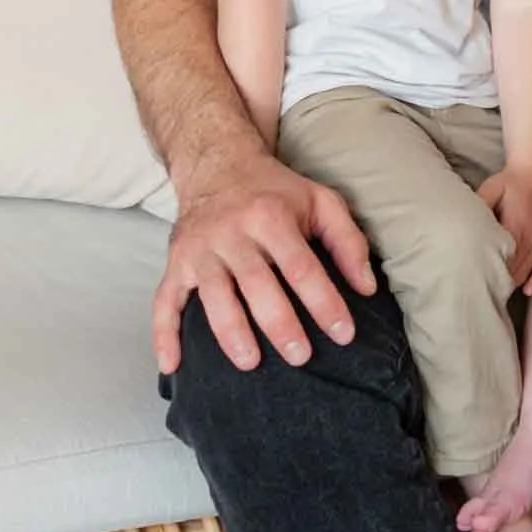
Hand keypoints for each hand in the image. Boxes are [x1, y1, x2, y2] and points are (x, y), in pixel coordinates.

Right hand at [152, 150, 376, 375]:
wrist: (218, 164)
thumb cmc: (276, 192)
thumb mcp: (321, 201)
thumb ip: (349, 241)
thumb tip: (367, 288)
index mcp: (271, 216)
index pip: (301, 267)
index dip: (324, 302)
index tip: (344, 334)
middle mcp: (232, 232)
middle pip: (256, 284)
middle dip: (279, 324)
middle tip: (301, 357)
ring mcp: (200, 249)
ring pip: (213, 296)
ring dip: (230, 332)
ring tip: (250, 362)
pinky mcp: (176, 262)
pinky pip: (164, 301)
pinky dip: (163, 334)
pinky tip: (171, 366)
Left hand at [480, 162, 531, 294]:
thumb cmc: (510, 182)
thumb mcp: (491, 188)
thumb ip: (481, 204)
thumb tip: (466, 222)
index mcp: (516, 224)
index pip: (503, 255)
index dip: (490, 271)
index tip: (475, 280)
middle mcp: (530, 236)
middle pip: (514, 269)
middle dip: (498, 281)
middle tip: (480, 291)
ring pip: (526, 270)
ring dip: (512, 282)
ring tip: (494, 293)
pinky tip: (528, 290)